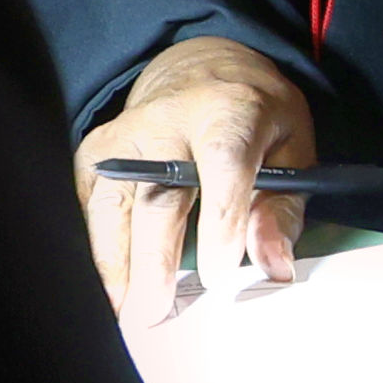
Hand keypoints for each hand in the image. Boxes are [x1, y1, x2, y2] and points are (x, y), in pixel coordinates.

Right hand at [80, 39, 316, 331]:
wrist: (201, 69)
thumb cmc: (254, 117)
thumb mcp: (293, 148)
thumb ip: (283, 208)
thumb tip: (274, 266)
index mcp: (229, 111)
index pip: (222, 164)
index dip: (220, 222)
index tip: (217, 277)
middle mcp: (169, 120)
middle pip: (157, 191)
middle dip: (155, 257)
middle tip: (157, 313)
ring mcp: (125, 135)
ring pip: (112, 201)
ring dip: (115, 261)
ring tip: (123, 313)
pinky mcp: (96, 151)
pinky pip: (89, 202)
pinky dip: (95, 247)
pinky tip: (106, 287)